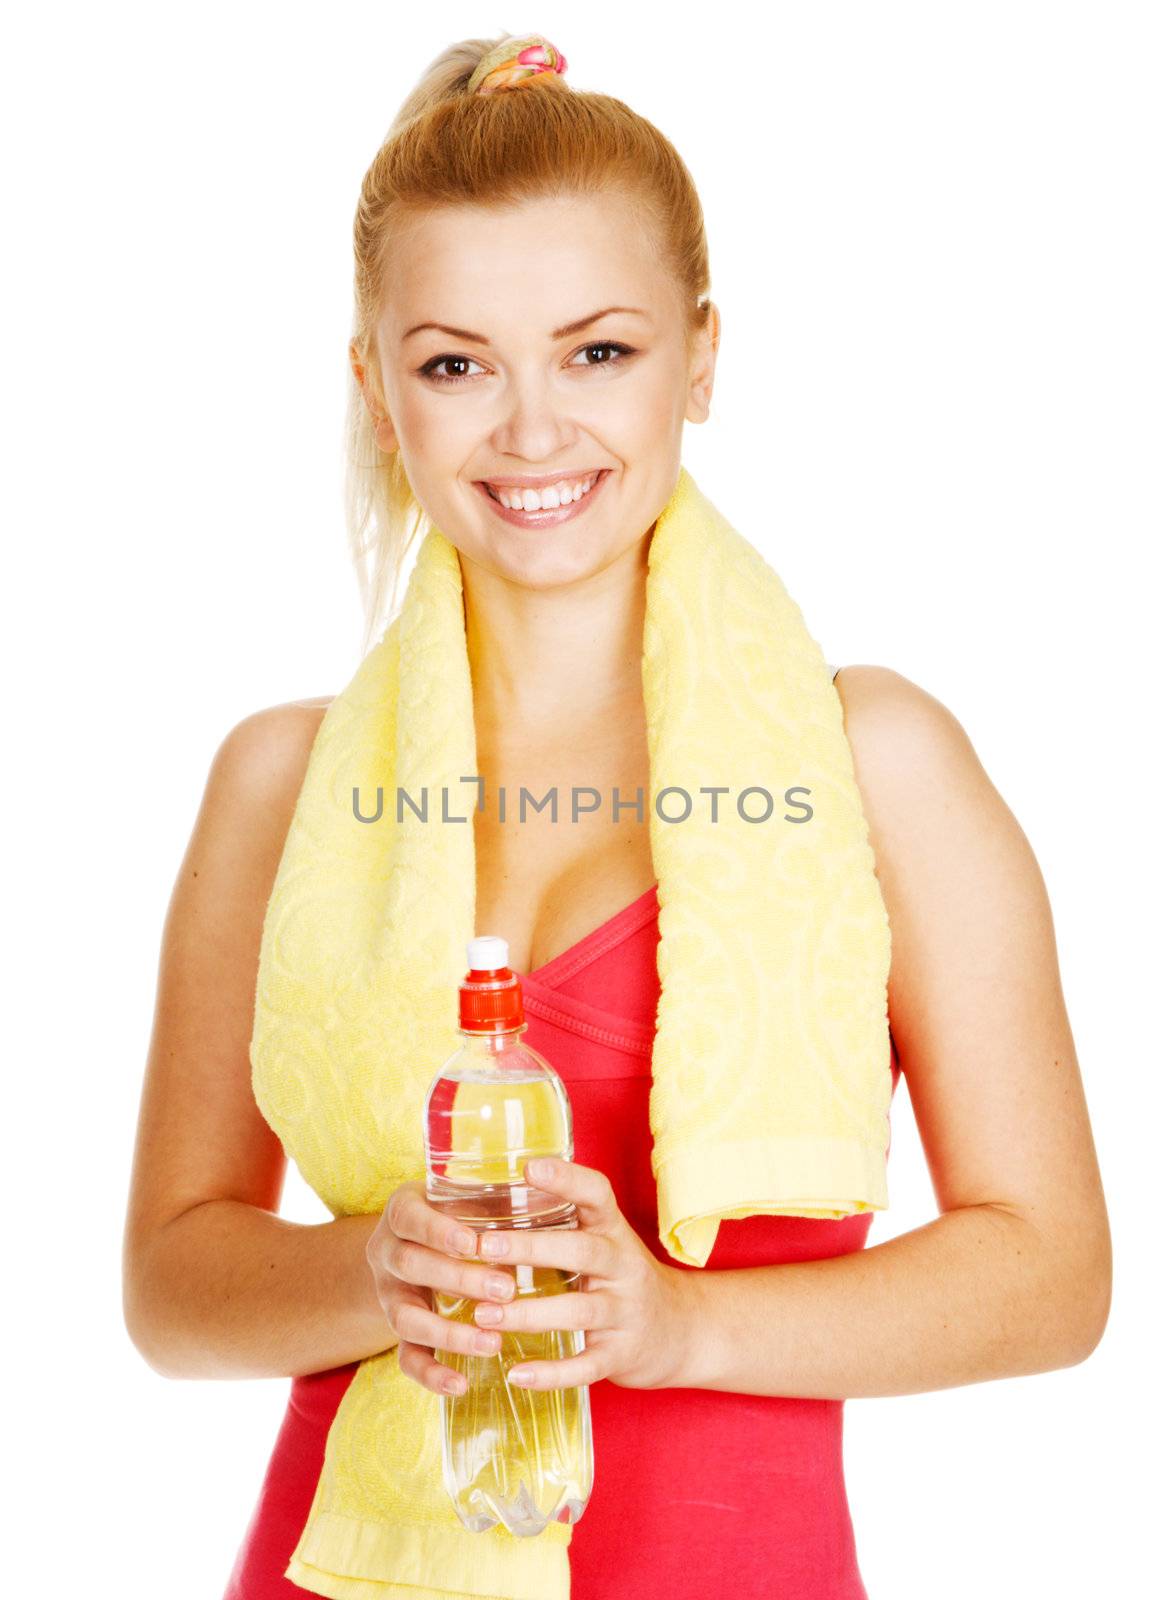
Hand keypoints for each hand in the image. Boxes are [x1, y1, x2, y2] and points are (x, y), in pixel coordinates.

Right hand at [365, 1179, 518, 1395]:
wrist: (415, 1243)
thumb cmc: (457, 1211)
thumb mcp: (466, 1193)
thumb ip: (493, 1193)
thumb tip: (550, 1182)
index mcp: (402, 1212)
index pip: (410, 1218)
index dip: (438, 1232)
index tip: (474, 1243)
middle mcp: (388, 1253)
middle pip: (411, 1265)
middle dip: (458, 1279)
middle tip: (505, 1289)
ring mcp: (389, 1295)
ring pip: (405, 1318)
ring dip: (449, 1332)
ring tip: (493, 1342)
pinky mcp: (398, 1331)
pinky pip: (406, 1357)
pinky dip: (431, 1374)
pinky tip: (461, 1385)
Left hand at [468, 1157, 691, 1392]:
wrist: (682, 1330)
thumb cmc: (622, 1278)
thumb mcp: (604, 1242)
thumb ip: (563, 1225)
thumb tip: (489, 1202)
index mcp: (613, 1231)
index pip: (596, 1194)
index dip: (566, 1179)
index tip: (528, 1168)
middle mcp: (623, 1266)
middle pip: (581, 1251)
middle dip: (531, 1248)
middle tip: (484, 1247)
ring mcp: (625, 1311)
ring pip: (579, 1310)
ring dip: (529, 1313)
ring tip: (483, 1315)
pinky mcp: (622, 1354)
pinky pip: (587, 1365)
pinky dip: (552, 1372)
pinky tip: (517, 1374)